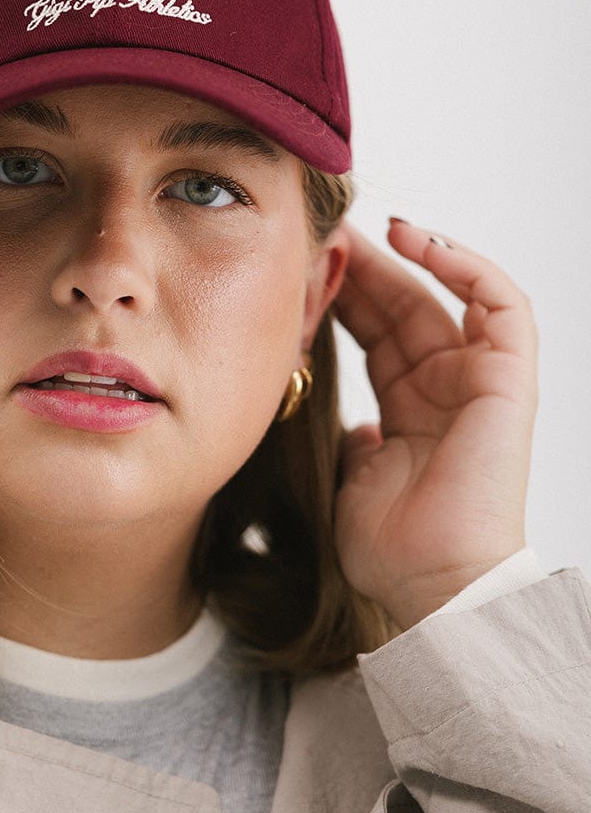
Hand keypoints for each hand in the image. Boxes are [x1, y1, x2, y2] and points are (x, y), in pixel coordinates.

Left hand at [331, 219, 537, 628]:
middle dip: (362, 267)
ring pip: (442, 296)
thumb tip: (352, 428)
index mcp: (407, 409)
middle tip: (324, 232)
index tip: (304, 263)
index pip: (374, 334)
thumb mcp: (352, 479)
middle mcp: (444, 389)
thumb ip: (353, 444)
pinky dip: (465, 264)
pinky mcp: (508, 379)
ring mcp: (478, 381)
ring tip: (364, 229)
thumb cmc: (393, 549)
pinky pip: (500, 304)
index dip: (343, 295)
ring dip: (404, 256)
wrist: (431, 583)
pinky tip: (417, 240)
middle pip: (401, 306)